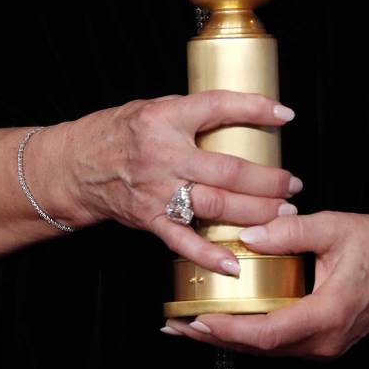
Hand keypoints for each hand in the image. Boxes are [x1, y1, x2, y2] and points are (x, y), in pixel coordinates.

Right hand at [51, 91, 301, 277]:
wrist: (75, 165)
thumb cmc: (118, 132)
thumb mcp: (155, 108)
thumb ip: (193, 114)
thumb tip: (242, 114)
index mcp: (165, 117)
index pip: (217, 107)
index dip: (254, 108)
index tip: (284, 114)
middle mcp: (163, 154)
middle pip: (227, 168)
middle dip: (268, 179)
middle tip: (292, 183)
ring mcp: (157, 190)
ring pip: (215, 204)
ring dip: (254, 212)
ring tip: (283, 213)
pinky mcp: (149, 218)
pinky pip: (183, 240)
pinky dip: (209, 255)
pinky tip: (235, 262)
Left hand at [162, 211, 368, 358]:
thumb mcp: (333, 227)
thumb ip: (289, 231)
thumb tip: (247, 235)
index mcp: (328, 314)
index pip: (267, 333)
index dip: (228, 330)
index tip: (196, 320)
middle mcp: (325, 340)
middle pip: (260, 349)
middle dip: (215, 338)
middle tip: (174, 326)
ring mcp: (325, 344)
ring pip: (267, 349)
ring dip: (228, 338)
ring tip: (188, 324)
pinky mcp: (323, 339)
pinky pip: (279, 342)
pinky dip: (248, 333)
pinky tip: (226, 320)